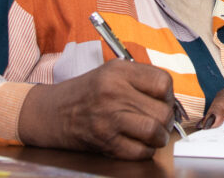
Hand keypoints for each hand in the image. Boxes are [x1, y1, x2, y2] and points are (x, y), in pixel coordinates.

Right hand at [18, 59, 174, 159]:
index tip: (163, 100)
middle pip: (162, 110)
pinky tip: (139, 144)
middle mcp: (114, 92)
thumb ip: (140, 79)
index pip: (163, 83)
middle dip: (166, 119)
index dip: (168, 94)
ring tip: (153, 134)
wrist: (54, 112)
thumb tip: (169, 97)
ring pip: (154, 131)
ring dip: (159, 137)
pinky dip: (145, 151)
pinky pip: (140, 151)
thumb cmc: (86, 92)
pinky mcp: (105, 140)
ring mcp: (109, 118)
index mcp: (119, 71)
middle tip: (159, 119)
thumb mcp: (111, 72)